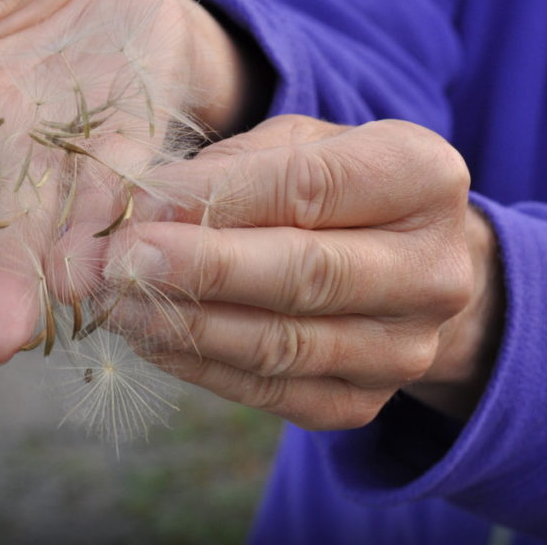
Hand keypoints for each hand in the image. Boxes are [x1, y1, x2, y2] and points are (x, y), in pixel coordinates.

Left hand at [107, 114, 504, 425]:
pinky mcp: (363, 402)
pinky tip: (151, 337)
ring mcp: (405, 349)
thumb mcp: (296, 143)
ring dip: (185, 325)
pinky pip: (269, 392)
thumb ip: (228, 168)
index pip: (308, 188)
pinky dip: (199, 365)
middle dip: (199, 269)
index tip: (136, 205)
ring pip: (280, 345)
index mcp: (424, 178)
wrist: (401, 263)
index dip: (214, 199)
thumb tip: (138, 208)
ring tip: (116, 302)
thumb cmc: (334, 185)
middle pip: (304, 275)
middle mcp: (432, 271)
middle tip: (115, 263)